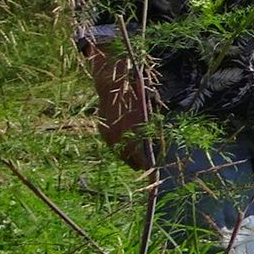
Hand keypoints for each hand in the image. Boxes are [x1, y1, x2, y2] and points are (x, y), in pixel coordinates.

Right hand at [88, 48, 154, 171]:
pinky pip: (111, 144)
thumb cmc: (134, 97)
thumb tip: (151, 143)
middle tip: (142, 167)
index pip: (137, 156)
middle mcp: (117, 137)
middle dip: (134, 162)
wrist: (112, 85)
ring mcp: (108, 134)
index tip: (149, 167)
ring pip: (117, 151)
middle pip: (126, 156)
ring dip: (125, 156)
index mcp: (130, 134)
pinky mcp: (102, 130)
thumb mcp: (145, 112)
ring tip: (132, 161)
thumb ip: (147, 128)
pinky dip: (118, 147)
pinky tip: (123, 149)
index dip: (143, 162)